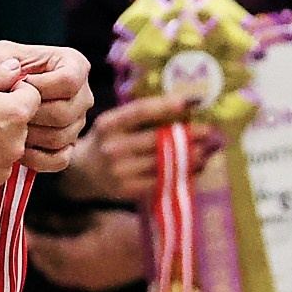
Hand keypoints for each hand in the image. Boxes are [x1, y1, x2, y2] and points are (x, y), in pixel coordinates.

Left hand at [0, 42, 92, 171]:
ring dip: (30, 136)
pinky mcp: (70, 146)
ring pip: (60, 137)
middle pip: (64, 113)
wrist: (4, 94)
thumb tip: (13, 72)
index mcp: (75, 66)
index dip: (39, 87)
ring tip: (8, 128)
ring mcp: (79, 122)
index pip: (68, 81)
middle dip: (30, 115)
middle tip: (7, 112)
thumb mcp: (0, 53)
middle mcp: (84, 95)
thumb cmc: (5, 70)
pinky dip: (37, 159)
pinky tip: (17, 149)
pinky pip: (60, 160)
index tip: (16, 86)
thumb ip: (2, 58)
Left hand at [30, 208, 144, 291]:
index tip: (19, 223)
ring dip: (45, 259)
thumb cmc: (127, 229)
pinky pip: (68, 278)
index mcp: (73, 255)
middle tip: (30, 231)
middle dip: (34, 248)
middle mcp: (74, 274)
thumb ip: (66, 221)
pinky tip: (62, 254)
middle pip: (42, 263)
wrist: (157, 251)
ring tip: (43, 242)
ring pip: (53, 274)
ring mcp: (85, 283)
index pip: (39, 245)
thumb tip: (42, 217)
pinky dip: (59, 267)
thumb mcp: (95, 219)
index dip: (28, 234)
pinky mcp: (95, 286)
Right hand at [62, 96, 198, 202]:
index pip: (139, 112)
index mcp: (109, 124)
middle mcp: (112, 147)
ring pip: (164, 163)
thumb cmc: (109, 141)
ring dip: (191, 157)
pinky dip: (183, 174)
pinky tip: (197, 168)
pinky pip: (163, 181)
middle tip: (209, 131)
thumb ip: (142, 115)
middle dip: (187, 135)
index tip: (189, 102)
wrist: (82, 174)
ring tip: (208, 150)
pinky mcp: (129, 189)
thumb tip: (185, 105)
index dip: (164, 106)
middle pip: (157, 140)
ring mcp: (120, 171)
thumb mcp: (115, 123)